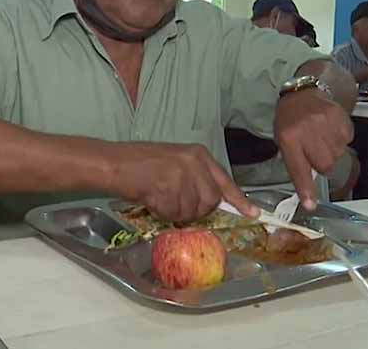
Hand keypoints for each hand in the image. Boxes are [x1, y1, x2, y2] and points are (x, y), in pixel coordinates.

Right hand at [105, 142, 257, 222]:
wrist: (115, 162)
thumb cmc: (141, 162)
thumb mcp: (176, 163)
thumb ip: (195, 178)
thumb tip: (210, 202)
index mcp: (199, 154)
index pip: (224, 181)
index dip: (239, 201)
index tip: (252, 214)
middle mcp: (194, 163)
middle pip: (209, 201)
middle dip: (195, 209)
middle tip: (173, 201)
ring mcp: (182, 175)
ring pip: (191, 211)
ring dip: (175, 212)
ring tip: (158, 195)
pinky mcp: (168, 188)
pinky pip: (173, 214)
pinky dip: (162, 213)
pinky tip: (151, 198)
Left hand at [274, 88, 353, 210]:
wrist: (303, 93)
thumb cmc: (290, 120)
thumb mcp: (283, 140)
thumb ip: (295, 161)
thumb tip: (307, 189)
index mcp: (288, 138)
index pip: (297, 169)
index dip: (305, 188)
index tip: (310, 205)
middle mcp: (306, 131)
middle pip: (325, 166)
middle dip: (322, 163)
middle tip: (314, 150)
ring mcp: (325, 123)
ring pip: (338, 155)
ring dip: (332, 150)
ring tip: (320, 135)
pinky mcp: (340, 118)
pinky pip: (347, 140)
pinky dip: (340, 138)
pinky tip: (329, 129)